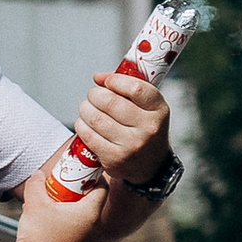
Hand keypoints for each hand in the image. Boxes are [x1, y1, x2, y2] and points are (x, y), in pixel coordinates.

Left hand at [76, 65, 173, 196]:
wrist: (150, 165)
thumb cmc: (143, 127)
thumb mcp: (146, 106)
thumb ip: (126, 86)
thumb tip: (98, 77)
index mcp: (159, 110)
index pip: (135, 88)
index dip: (115, 81)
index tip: (107, 82)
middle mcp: (149, 128)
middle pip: (110, 102)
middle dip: (94, 94)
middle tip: (93, 95)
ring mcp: (132, 145)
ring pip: (96, 119)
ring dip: (85, 109)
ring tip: (87, 108)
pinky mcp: (115, 159)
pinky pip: (89, 135)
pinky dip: (81, 126)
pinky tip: (85, 124)